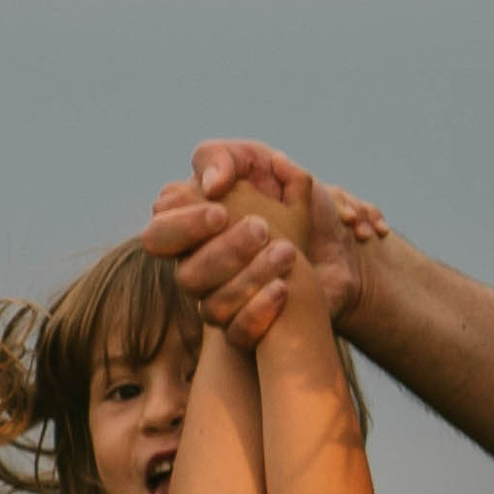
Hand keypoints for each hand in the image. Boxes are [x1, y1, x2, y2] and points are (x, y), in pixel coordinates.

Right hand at [141, 143, 388, 342]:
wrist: (334, 258)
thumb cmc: (289, 207)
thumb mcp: (259, 166)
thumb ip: (226, 159)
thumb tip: (212, 184)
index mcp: (190, 237)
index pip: (159, 237)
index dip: (185, 226)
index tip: (222, 213)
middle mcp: (197, 273)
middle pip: (184, 275)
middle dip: (222, 251)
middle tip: (260, 228)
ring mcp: (219, 306)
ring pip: (212, 306)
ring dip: (250, 276)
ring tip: (287, 252)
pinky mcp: (244, 333)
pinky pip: (238, 334)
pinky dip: (260, 311)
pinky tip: (284, 288)